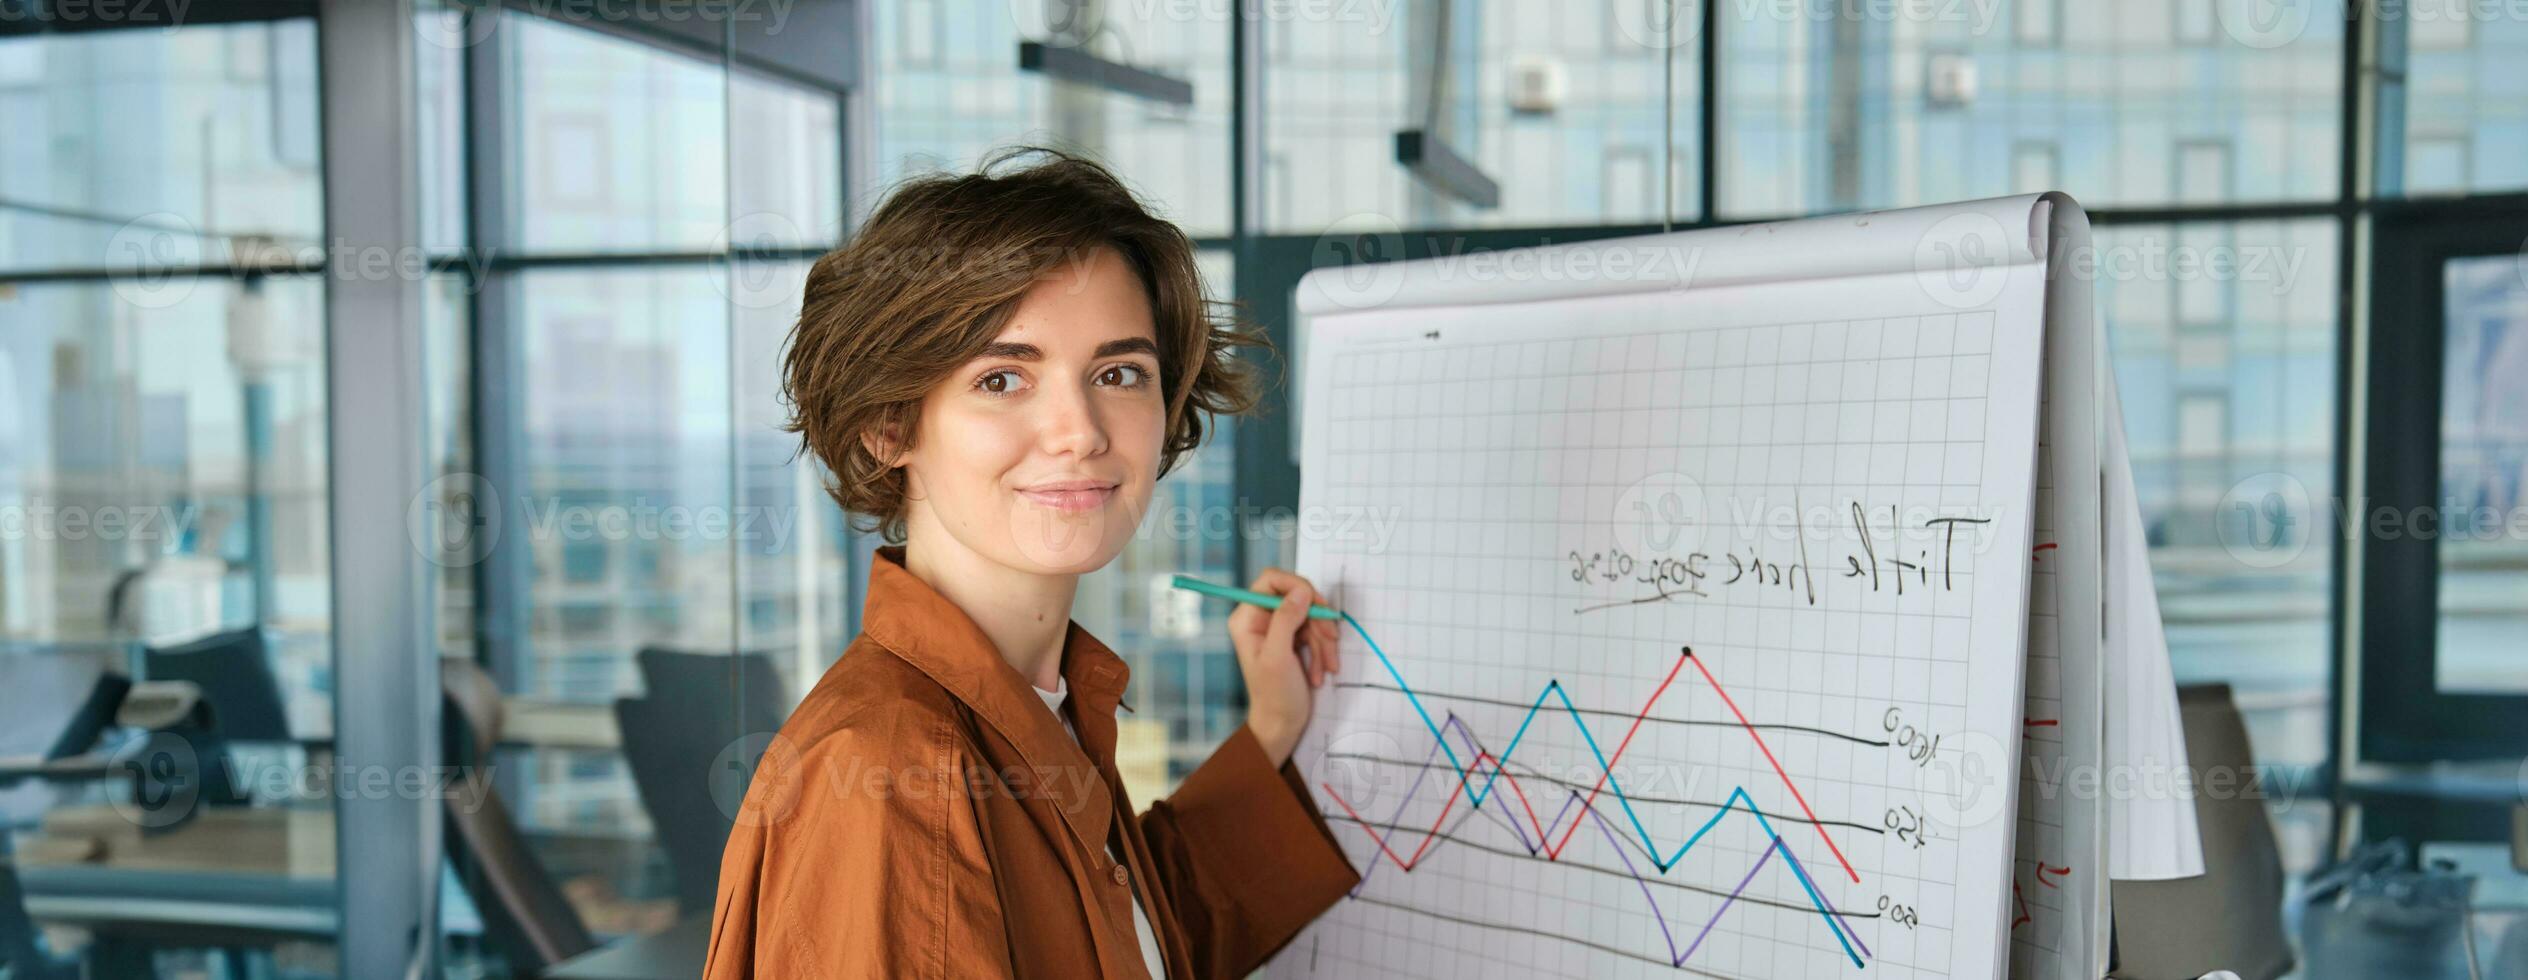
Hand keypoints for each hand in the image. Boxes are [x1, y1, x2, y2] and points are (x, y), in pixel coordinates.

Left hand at [1226, 568, 1341, 767]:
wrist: (1283, 724)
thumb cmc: (1274, 695)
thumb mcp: (1278, 657)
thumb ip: (1286, 620)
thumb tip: (1301, 590)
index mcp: (1247, 618)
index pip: (1271, 580)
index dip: (1296, 585)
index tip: (1316, 604)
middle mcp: (1261, 618)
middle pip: (1297, 596)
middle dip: (1317, 620)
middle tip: (1331, 639)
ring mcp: (1278, 628)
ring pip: (1312, 615)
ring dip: (1325, 640)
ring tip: (1326, 667)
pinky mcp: (1293, 638)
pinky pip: (1316, 631)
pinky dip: (1324, 649)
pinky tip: (1322, 671)